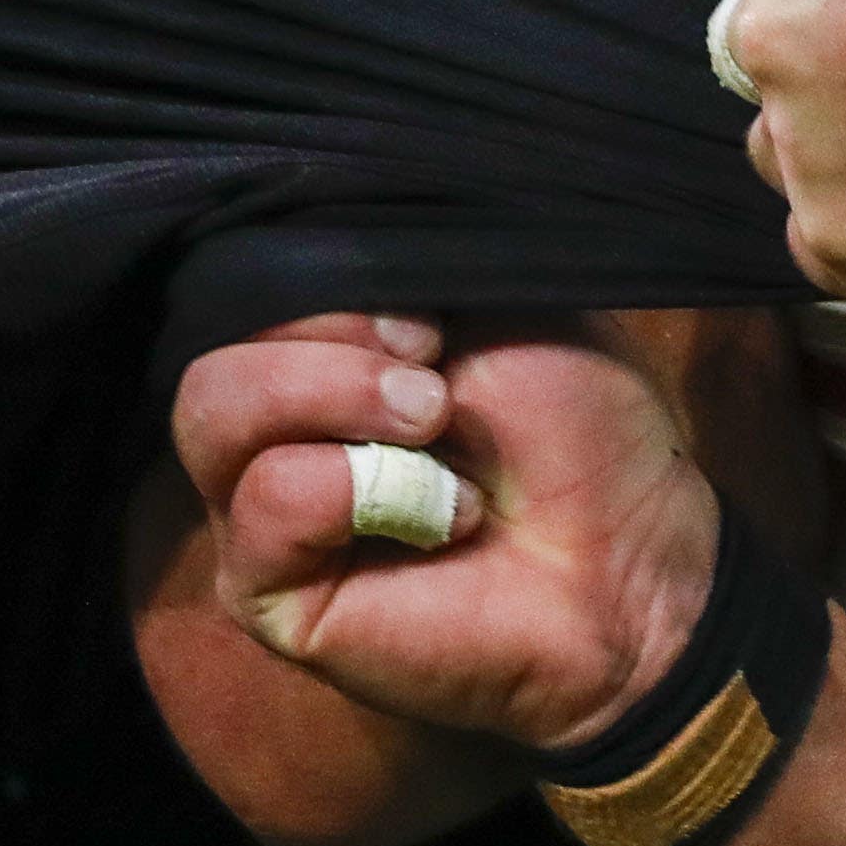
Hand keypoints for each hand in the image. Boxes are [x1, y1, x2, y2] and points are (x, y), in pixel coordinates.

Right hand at [172, 313, 717, 756]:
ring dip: (332, 399)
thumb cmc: (575, 429)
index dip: (322, 285)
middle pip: (210, 352)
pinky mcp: (270, 595)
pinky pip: (265, 505)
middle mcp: (269, 433)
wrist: (636, 558)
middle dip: (323, 341)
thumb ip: (391, 270)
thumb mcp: (493, 303)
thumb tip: (312, 249)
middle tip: (432, 378)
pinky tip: (443, 518)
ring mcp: (259, 515)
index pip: (242, 290)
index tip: (431, 321)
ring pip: (210, 416)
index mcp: (313, 354)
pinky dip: (358, 488)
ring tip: (434, 425)